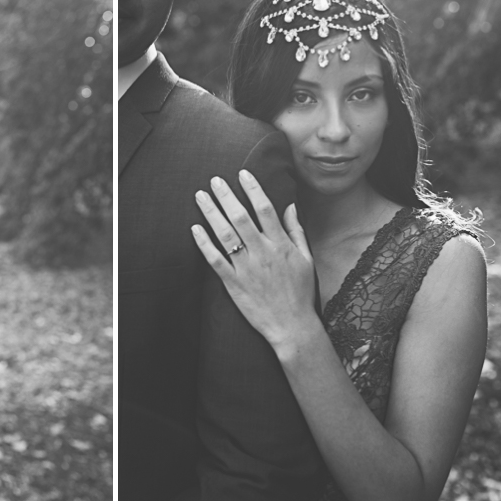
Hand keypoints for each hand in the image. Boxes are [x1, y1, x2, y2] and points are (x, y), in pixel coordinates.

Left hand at [191, 170, 317, 350]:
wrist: (292, 326)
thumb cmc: (300, 292)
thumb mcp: (306, 259)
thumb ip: (296, 231)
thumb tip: (290, 206)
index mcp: (281, 245)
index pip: (265, 209)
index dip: (252, 189)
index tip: (242, 174)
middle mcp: (263, 253)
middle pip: (241, 217)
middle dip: (226, 196)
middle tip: (214, 180)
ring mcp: (246, 268)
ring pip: (225, 235)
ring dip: (211, 213)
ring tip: (200, 196)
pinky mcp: (233, 284)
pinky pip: (215, 260)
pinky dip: (204, 244)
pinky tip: (194, 229)